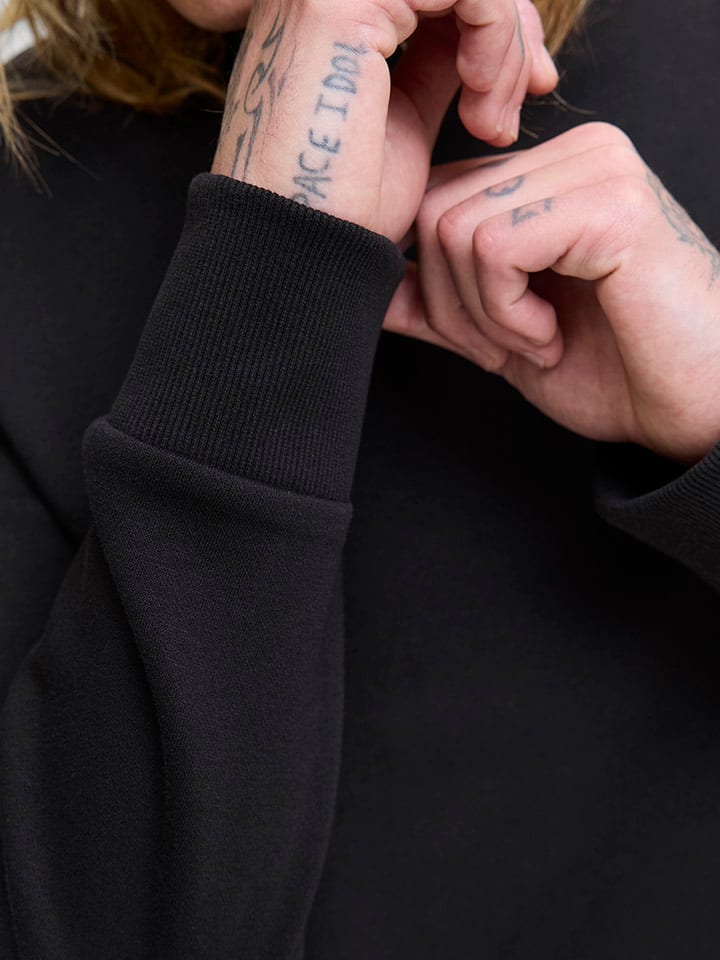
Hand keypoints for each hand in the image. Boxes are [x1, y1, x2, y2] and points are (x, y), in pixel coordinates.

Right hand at [211, 0, 557, 239]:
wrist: (306, 251)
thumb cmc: (345, 210)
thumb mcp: (407, 122)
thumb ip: (437, 65)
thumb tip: (485, 35)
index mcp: (335, 15)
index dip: (499, 20)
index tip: (534, 84)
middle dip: (512, 26)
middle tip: (529, 95)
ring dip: (504, 41)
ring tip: (494, 118)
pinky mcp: (336, 2)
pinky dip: (492, 36)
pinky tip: (480, 98)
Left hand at [383, 122, 719, 463]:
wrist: (690, 412)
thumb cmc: (614, 372)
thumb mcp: (502, 337)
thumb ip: (439, 305)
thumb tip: (371, 288)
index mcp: (551, 173)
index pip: (436, 201)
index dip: (436, 284)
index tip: (489, 338)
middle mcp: (575, 152)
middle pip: (434, 210)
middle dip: (452, 304)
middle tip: (510, 347)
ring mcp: (596, 168)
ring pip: (455, 229)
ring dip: (483, 314)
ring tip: (540, 341)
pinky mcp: (610, 202)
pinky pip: (495, 247)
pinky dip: (507, 313)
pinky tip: (553, 336)